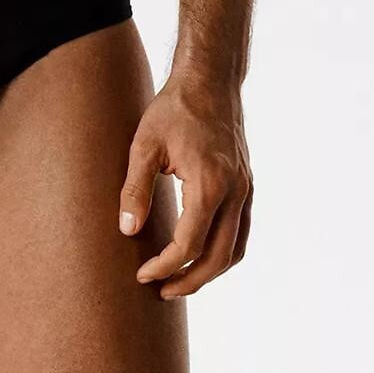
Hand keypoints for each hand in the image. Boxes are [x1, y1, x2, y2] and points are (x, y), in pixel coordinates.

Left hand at [119, 74, 251, 299]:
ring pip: (235, 249)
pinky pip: (241, 232)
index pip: (189, 243)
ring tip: (179, 280)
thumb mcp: (144, 145)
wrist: (209, 81)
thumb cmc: (174, 109)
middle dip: (189, 280)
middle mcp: (235, 192)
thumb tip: (128, 231)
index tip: (142, 274)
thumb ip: (135, 189)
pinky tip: (199, 253)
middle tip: (161, 291)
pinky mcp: (246, 185)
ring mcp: (245, 189)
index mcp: (210, 185)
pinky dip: (223, 251)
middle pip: (218, 257)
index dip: (165, 265)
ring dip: (209, 271)